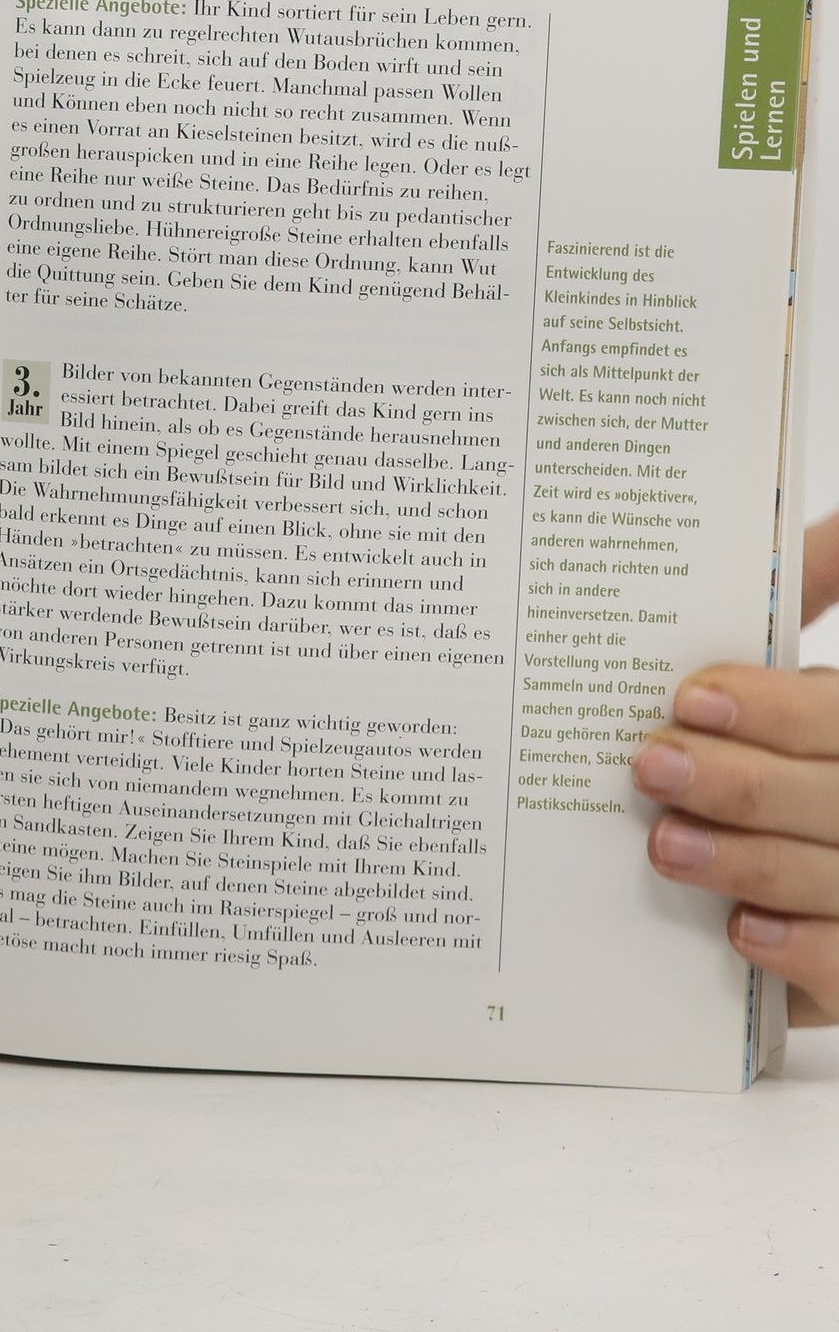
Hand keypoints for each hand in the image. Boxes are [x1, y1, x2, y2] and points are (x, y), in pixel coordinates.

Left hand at [636, 512, 838, 1024]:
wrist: (787, 895)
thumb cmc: (784, 749)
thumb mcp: (788, 680)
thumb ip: (800, 591)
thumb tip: (819, 517)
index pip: (837, 716)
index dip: (772, 707)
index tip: (689, 696)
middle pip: (837, 797)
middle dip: (742, 782)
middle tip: (650, 767)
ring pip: (838, 879)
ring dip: (751, 862)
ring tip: (666, 846)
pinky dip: (801, 953)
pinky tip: (740, 932)